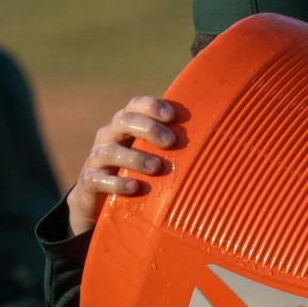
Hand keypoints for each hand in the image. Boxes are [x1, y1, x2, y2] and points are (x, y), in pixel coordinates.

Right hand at [66, 96, 178, 237]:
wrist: (100, 200)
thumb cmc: (137, 173)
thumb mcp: (154, 156)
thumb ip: (173, 148)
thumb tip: (217, 144)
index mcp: (126, 126)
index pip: (134, 106)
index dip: (151, 106)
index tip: (171, 115)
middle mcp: (109, 136)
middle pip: (123, 122)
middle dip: (147, 128)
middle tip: (170, 141)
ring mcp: (97, 158)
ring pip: (111, 151)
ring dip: (136, 158)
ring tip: (156, 167)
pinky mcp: (90, 181)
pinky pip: (99, 179)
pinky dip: (117, 183)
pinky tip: (135, 187)